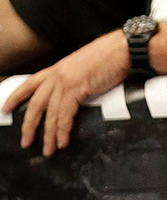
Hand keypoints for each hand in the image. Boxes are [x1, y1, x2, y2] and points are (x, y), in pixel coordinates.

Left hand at [2, 29, 129, 155]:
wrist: (121, 49)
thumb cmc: (108, 58)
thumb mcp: (83, 68)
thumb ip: (74, 81)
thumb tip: (73, 96)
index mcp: (56, 69)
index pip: (29, 84)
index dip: (15, 97)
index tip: (6, 108)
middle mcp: (56, 75)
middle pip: (36, 103)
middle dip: (28, 125)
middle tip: (25, 142)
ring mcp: (65, 81)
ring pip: (49, 113)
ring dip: (48, 135)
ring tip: (47, 150)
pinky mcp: (76, 89)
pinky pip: (64, 115)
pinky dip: (62, 131)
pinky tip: (62, 141)